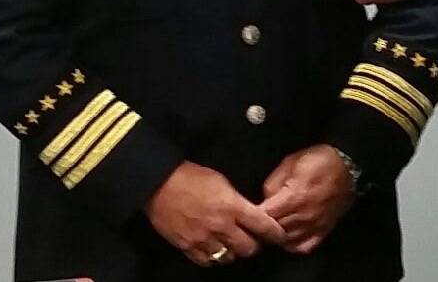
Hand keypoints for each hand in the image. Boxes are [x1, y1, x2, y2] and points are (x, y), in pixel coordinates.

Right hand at [144, 161, 285, 266]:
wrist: (158, 183)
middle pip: (248, 248)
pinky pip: (208, 262)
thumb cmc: (190, 176)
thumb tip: (248, 213)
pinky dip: (213, 257)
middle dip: (254, 245)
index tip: (280, 236)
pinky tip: (213, 248)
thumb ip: (236, 200)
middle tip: (252, 239)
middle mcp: (220, 226)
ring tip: (230, 243)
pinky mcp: (188, 247)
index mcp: (231, 206)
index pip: (262, 225)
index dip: (275, 233)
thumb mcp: (220, 181)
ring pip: (229, 258)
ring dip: (233, 252)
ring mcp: (203, 239)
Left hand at [258, 144, 355, 254]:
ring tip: (270, 227)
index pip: (265, 216)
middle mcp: (304, 215)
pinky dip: (292, 245)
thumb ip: (273, 183)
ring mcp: (314, 225)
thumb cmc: (318, 161)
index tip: (247, 212)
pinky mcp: (323, 230)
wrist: (347, 166)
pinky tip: (287, 236)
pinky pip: (304, 247)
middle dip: (263, 226)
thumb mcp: (290, 162)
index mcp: (294, 197)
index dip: (253, 215)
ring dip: (276, 235)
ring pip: (287, 241)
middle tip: (255, 221)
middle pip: (274, 230)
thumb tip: (265, 199)